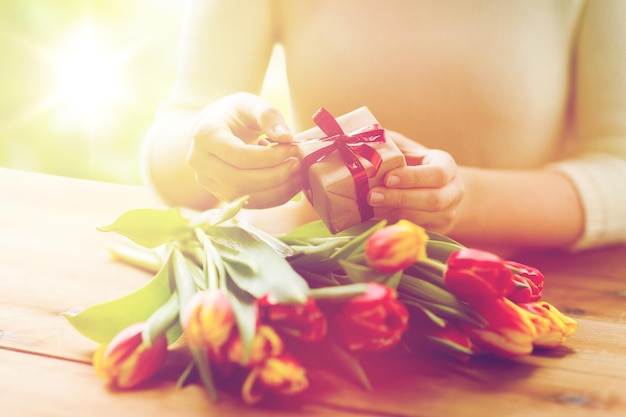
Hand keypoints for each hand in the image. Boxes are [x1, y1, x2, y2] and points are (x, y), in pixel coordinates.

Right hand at [187, 93, 303, 207]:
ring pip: (243, 196)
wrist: (218, 126)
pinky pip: (247, 203)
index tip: (292, 148)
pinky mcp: (219, 194)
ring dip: (276, 190)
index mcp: (205, 135)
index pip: (239, 155)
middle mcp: (200, 161)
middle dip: (274, 176)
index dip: (270, 157)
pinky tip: (290, 185)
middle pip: (238, 180)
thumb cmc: (236, 113)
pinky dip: (272, 198)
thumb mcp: (251, 103)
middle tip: (297, 164)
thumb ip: (269, 115)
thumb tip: (286, 137)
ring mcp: (207, 181)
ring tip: (297, 175)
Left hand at [367, 131, 463, 233]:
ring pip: (422, 218)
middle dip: (400, 198)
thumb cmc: (414, 165)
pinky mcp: (435, 232)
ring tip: (369, 206)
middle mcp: (453, 192)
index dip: (413, 177)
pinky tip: (375, 216)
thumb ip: (389, 143)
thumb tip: (360, 136)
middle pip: (433, 200)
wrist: (437, 190)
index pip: (438, 173)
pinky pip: (414, 231)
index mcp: (447, 166)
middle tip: (372, 196)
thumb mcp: (407, 149)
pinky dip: (392, 223)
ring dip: (393, 213)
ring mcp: (446, 215)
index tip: (388, 178)